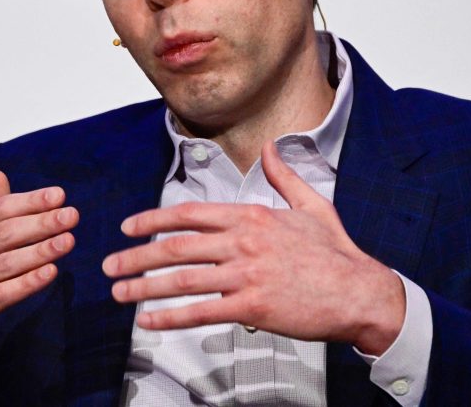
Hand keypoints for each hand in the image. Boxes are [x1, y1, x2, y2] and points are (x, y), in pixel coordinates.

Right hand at [0, 170, 78, 402]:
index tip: (60, 195)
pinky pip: (0, 295)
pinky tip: (50, 274)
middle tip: (72, 216)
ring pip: (5, 264)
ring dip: (40, 251)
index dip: (30, 201)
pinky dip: (26, 283)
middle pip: (4, 233)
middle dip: (41, 222)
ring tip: (68, 242)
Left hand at [102, 141, 404, 354]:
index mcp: (252, 215)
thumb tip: (271, 149)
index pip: (190, 213)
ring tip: (119, 293)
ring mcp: (246, 274)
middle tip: (110, 264)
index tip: (130, 227)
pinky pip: (201, 312)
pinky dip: (170, 317)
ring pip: (182, 279)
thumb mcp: (311, 204)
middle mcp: (243, 241)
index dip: (153, 219)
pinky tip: (150, 321)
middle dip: (136, 256)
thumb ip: (283, 177)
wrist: (360, 291)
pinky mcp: (253, 306)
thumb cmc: (336, 252)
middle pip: (176, 246)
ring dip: (143, 287)